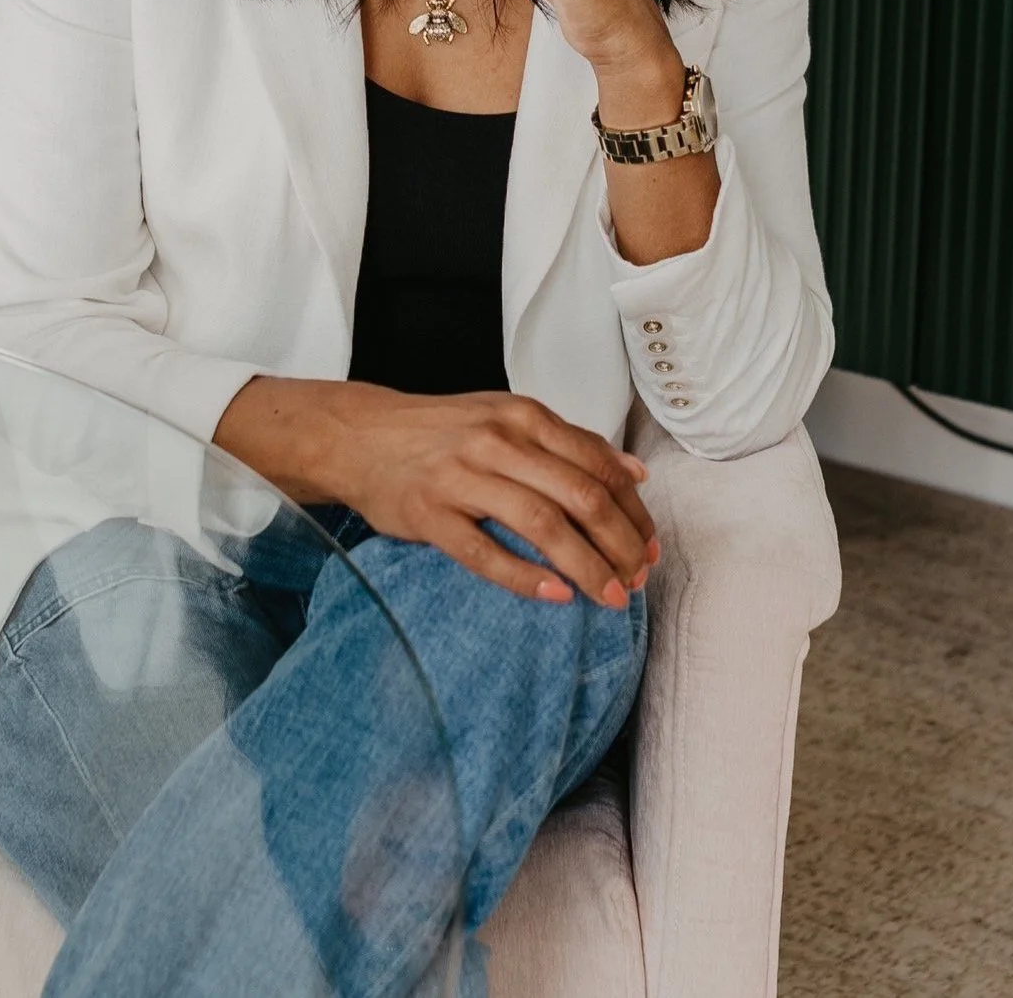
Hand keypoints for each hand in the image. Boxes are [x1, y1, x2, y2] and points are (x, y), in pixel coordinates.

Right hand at [307, 383, 656, 607]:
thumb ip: (570, 444)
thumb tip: (634, 474)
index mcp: (524, 417)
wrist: (361, 436)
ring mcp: (462, 478)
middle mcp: (498, 441)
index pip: (600, 466)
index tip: (650, 547)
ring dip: (586, 566)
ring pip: (542, 525)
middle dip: (620, 545)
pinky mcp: (430, 515)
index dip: (634, 513)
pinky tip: (557, 595)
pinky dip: (526, 577)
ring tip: (610, 596)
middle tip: (637, 580)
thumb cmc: (443, 433)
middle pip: (581, 497)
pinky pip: (485, 553)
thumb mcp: (509, 419)